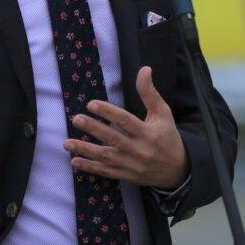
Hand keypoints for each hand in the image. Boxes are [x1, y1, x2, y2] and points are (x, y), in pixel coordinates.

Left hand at [64, 66, 187, 188]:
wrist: (177, 170)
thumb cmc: (168, 136)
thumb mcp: (163, 113)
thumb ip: (149, 92)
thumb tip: (144, 69)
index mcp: (149, 133)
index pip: (126, 121)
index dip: (108, 112)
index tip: (91, 104)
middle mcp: (140, 150)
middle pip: (113, 138)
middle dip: (93, 128)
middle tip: (76, 119)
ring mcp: (132, 165)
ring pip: (106, 157)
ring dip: (85, 150)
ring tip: (67, 143)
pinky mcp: (126, 175)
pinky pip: (106, 172)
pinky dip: (90, 167)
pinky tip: (74, 161)